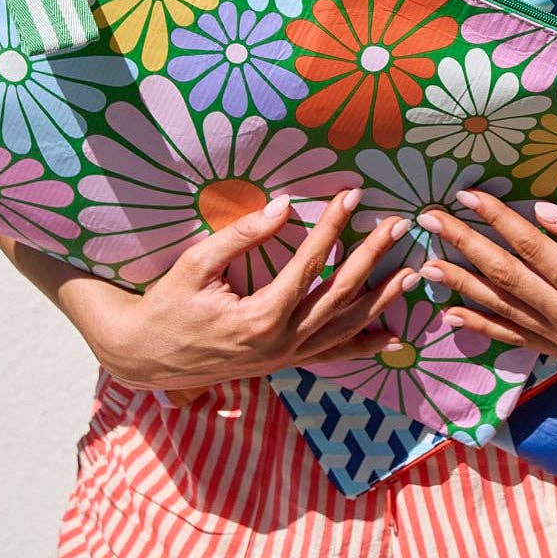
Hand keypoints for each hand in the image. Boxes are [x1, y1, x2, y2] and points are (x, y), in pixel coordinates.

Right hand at [84, 189, 416, 393]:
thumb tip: (282, 206)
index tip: (353, 195)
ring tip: (410, 273)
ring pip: (345, 328)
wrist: (146, 356)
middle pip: (339, 295)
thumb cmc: (168, 305)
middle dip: (371, 257)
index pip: (310, 264)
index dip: (334, 226)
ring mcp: (286, 357)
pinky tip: (393, 337)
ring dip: (380, 300)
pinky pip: (332, 355)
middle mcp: (281, 341)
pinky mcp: (284, 362)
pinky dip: (365, 346)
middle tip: (396, 224)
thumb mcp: (196, 264)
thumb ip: (242, 235)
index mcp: (260, 315)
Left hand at [414, 191, 556, 365]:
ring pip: (501, 310)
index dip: (496, 218)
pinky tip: (452, 313)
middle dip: (463, 246)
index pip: (530, 247)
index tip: (468, 195)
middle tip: (429, 221)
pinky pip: (513, 338)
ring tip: (426, 266)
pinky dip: (480, 326)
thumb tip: (543, 210)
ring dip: (461, 286)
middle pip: (504, 277)